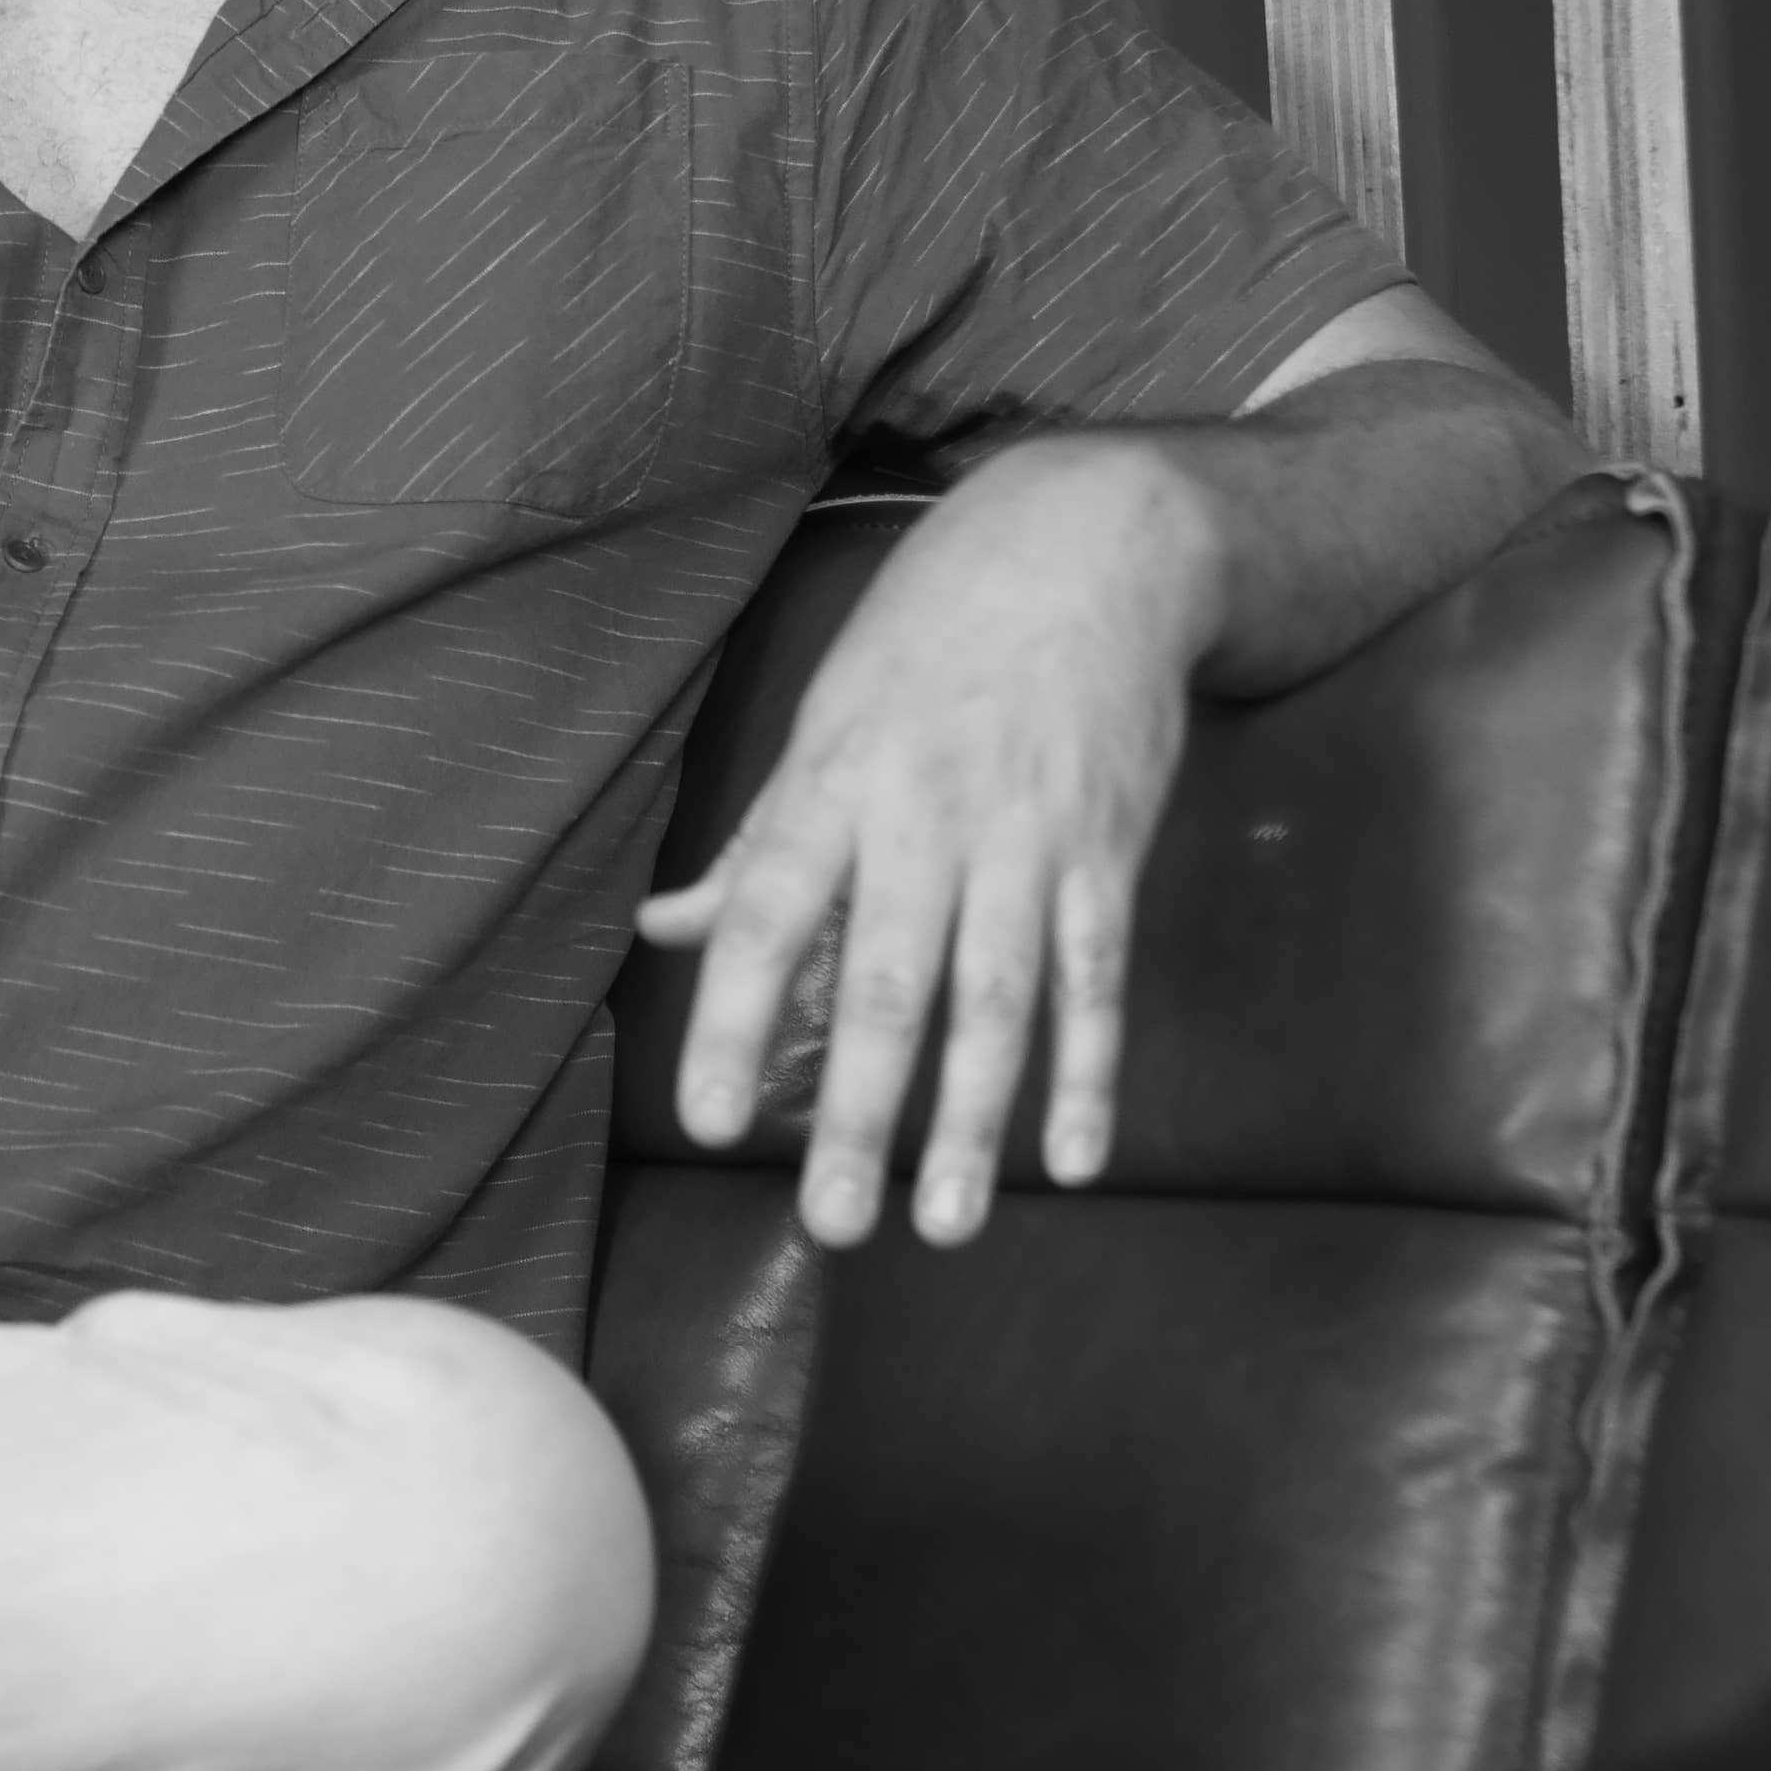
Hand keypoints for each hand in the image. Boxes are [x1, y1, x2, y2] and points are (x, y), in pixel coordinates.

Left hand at [642, 436, 1216, 1248]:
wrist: (1094, 544)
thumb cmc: (935, 635)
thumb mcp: (825, 715)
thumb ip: (754, 843)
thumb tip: (662, 930)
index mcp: (836, 783)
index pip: (768, 915)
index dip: (733, 1019)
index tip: (706, 1123)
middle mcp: (926, 817)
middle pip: (888, 980)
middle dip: (859, 1109)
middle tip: (831, 1226)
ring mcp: (1027, 838)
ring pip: (1000, 997)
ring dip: (976, 1119)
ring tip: (948, 1226)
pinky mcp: (1107, 850)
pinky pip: (1099, 978)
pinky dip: (1090, 1072)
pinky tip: (1074, 1161)